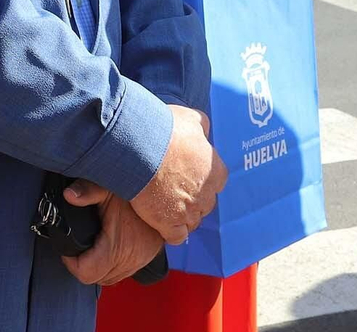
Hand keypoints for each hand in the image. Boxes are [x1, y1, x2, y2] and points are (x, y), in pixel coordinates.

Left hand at [59, 183, 165, 286]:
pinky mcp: (147, 257)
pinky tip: (105, 250)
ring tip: (88, 249)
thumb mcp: (108, 187)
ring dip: (97, 268)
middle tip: (74, 248)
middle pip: (97, 279)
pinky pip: (123, 272)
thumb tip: (68, 194)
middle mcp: (131, 258)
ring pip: (110, 278)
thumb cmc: (137, 189)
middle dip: (82, 266)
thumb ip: (87, 190)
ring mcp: (141, 260)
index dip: (71, 263)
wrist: (164, 192)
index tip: (67, 250)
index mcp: (118, 246)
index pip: (87, 273)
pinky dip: (111, 266)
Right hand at [129, 105, 226, 243]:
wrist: (141, 147)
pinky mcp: (171, 224)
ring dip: (180, 216)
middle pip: (204, 203)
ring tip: (163, 206)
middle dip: (191, 199)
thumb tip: (203, 129)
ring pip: (191, 222)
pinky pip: (176, 237)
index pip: (216, 182)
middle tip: (171, 188)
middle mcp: (207, 194)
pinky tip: (159, 222)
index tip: (187, 175)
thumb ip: (201, 126)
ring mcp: (190, 211)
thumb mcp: (190, 119)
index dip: (201, 180)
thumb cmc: (165, 130)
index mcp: (215, 171)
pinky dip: (169, 232)